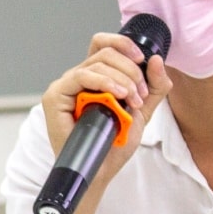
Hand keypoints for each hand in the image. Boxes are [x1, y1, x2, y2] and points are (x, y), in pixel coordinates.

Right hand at [39, 33, 171, 177]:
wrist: (101, 169)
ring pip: (97, 63)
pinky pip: (81, 76)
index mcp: (96, 77)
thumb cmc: (115, 144)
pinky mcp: (55, 96)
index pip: (104, 44)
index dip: (123, 44)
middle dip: (131, 70)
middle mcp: (79, 77)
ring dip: (122, 79)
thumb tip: (157, 59)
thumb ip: (154, 86)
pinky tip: (117, 95)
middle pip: (106, 52)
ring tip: (132, 101)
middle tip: (140, 95)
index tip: (143, 59)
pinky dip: (103, 82)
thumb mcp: (142, 110)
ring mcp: (66, 85)